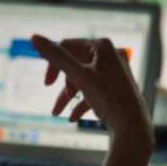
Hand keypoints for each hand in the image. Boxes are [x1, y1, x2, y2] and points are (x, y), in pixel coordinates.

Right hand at [29, 35, 153, 155]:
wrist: (133, 127)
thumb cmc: (109, 98)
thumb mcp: (79, 76)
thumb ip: (56, 57)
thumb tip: (33, 37)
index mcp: (102, 46)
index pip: (67, 46)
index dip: (54, 64)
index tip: (47, 84)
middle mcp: (110, 55)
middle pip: (74, 63)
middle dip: (64, 83)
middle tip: (60, 99)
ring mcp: (113, 71)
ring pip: (81, 79)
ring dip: (68, 96)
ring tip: (57, 112)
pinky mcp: (114, 87)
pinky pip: (92, 91)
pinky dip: (81, 103)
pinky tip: (72, 118)